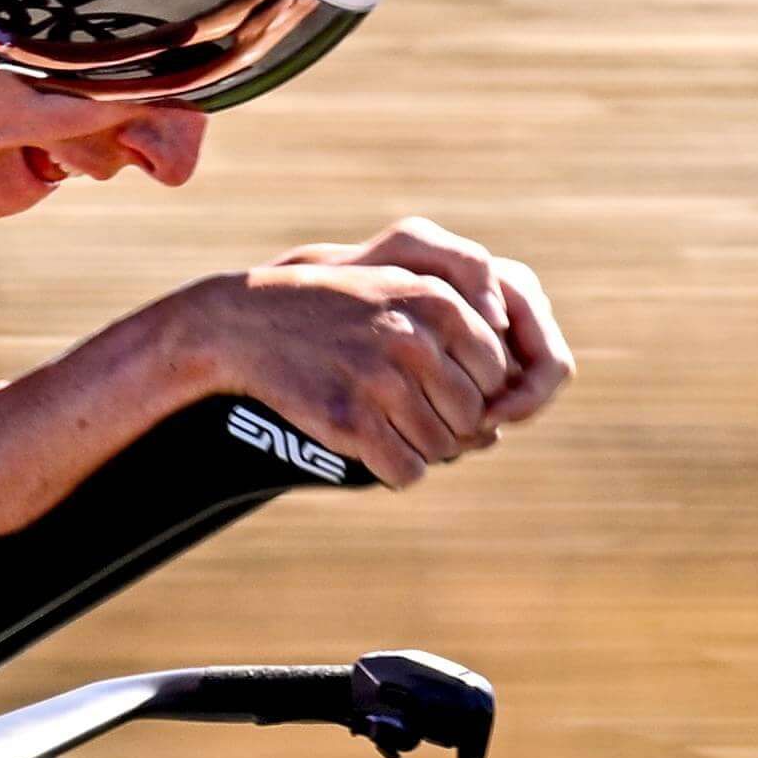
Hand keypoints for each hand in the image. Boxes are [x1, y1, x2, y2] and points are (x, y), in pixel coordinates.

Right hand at [177, 250, 522, 486]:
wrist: (249, 324)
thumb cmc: (333, 310)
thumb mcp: (398, 287)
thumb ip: (458, 319)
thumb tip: (508, 382)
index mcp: (436, 302)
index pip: (495, 373)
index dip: (472, 391)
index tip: (437, 389)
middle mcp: (413, 339)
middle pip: (470, 415)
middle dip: (447, 424)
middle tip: (408, 415)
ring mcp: (380, 380)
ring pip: (440, 448)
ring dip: (418, 449)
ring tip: (385, 427)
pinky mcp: (349, 419)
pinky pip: (406, 470)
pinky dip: (395, 471)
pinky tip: (371, 449)